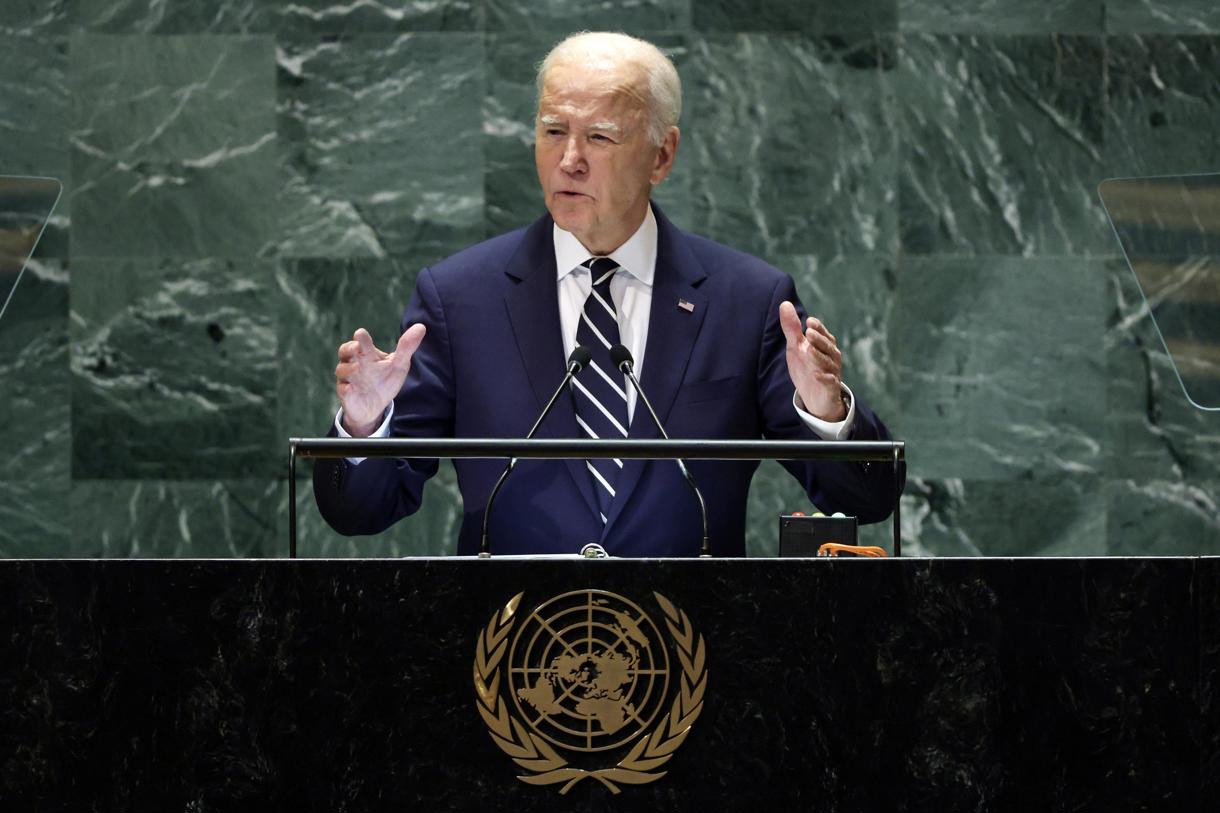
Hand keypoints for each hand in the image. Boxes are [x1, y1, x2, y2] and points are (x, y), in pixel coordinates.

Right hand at [335, 324, 425, 436]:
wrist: (376, 405)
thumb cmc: (385, 380)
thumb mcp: (399, 364)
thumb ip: (407, 347)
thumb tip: (421, 326)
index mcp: (367, 354)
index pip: (361, 342)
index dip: (360, 338)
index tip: (360, 333)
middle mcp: (354, 363)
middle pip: (344, 351)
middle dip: (348, 349)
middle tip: (356, 348)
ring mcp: (348, 378)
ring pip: (341, 370)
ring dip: (348, 369)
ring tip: (358, 368)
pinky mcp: (346, 394)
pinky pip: (342, 390)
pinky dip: (345, 389)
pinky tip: (349, 389)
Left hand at [779, 301, 845, 421]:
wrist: (816, 397)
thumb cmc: (807, 367)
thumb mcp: (797, 347)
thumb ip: (792, 328)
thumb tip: (785, 303)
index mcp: (825, 345)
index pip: (822, 333)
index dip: (817, 328)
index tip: (809, 322)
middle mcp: (831, 356)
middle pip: (827, 346)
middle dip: (819, 340)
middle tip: (809, 333)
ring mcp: (832, 372)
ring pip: (827, 363)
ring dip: (819, 357)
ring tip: (809, 351)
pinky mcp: (830, 387)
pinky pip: (829, 382)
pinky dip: (824, 379)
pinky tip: (816, 376)